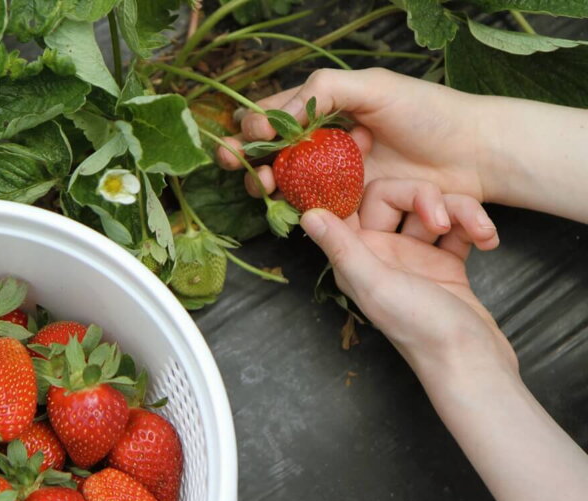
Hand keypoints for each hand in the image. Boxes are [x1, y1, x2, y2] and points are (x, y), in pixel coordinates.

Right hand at [217, 68, 492, 204]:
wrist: (473, 153)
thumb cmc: (428, 112)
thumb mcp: (373, 86)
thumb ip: (324, 90)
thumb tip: (279, 115)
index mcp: (327, 108)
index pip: (276, 113)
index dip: (257, 123)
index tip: (258, 131)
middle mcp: (325, 143)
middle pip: (271, 151)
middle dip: (247, 156)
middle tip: (234, 162)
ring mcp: (336, 176)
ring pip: (285, 181)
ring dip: (263, 181)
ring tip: (261, 183)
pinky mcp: (350, 206)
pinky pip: (312, 207)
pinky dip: (292, 206)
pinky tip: (283, 201)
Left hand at [301, 177, 515, 376]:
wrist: (474, 362)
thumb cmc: (421, 329)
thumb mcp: (375, 284)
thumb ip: (342, 248)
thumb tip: (307, 215)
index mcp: (356, 257)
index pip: (347, 204)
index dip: (351, 181)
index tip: (364, 149)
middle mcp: (381, 253)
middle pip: (394, 197)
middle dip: (424, 197)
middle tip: (442, 219)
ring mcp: (414, 257)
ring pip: (430, 208)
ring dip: (460, 211)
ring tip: (481, 234)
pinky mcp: (446, 262)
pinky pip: (456, 226)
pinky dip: (474, 227)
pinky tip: (488, 241)